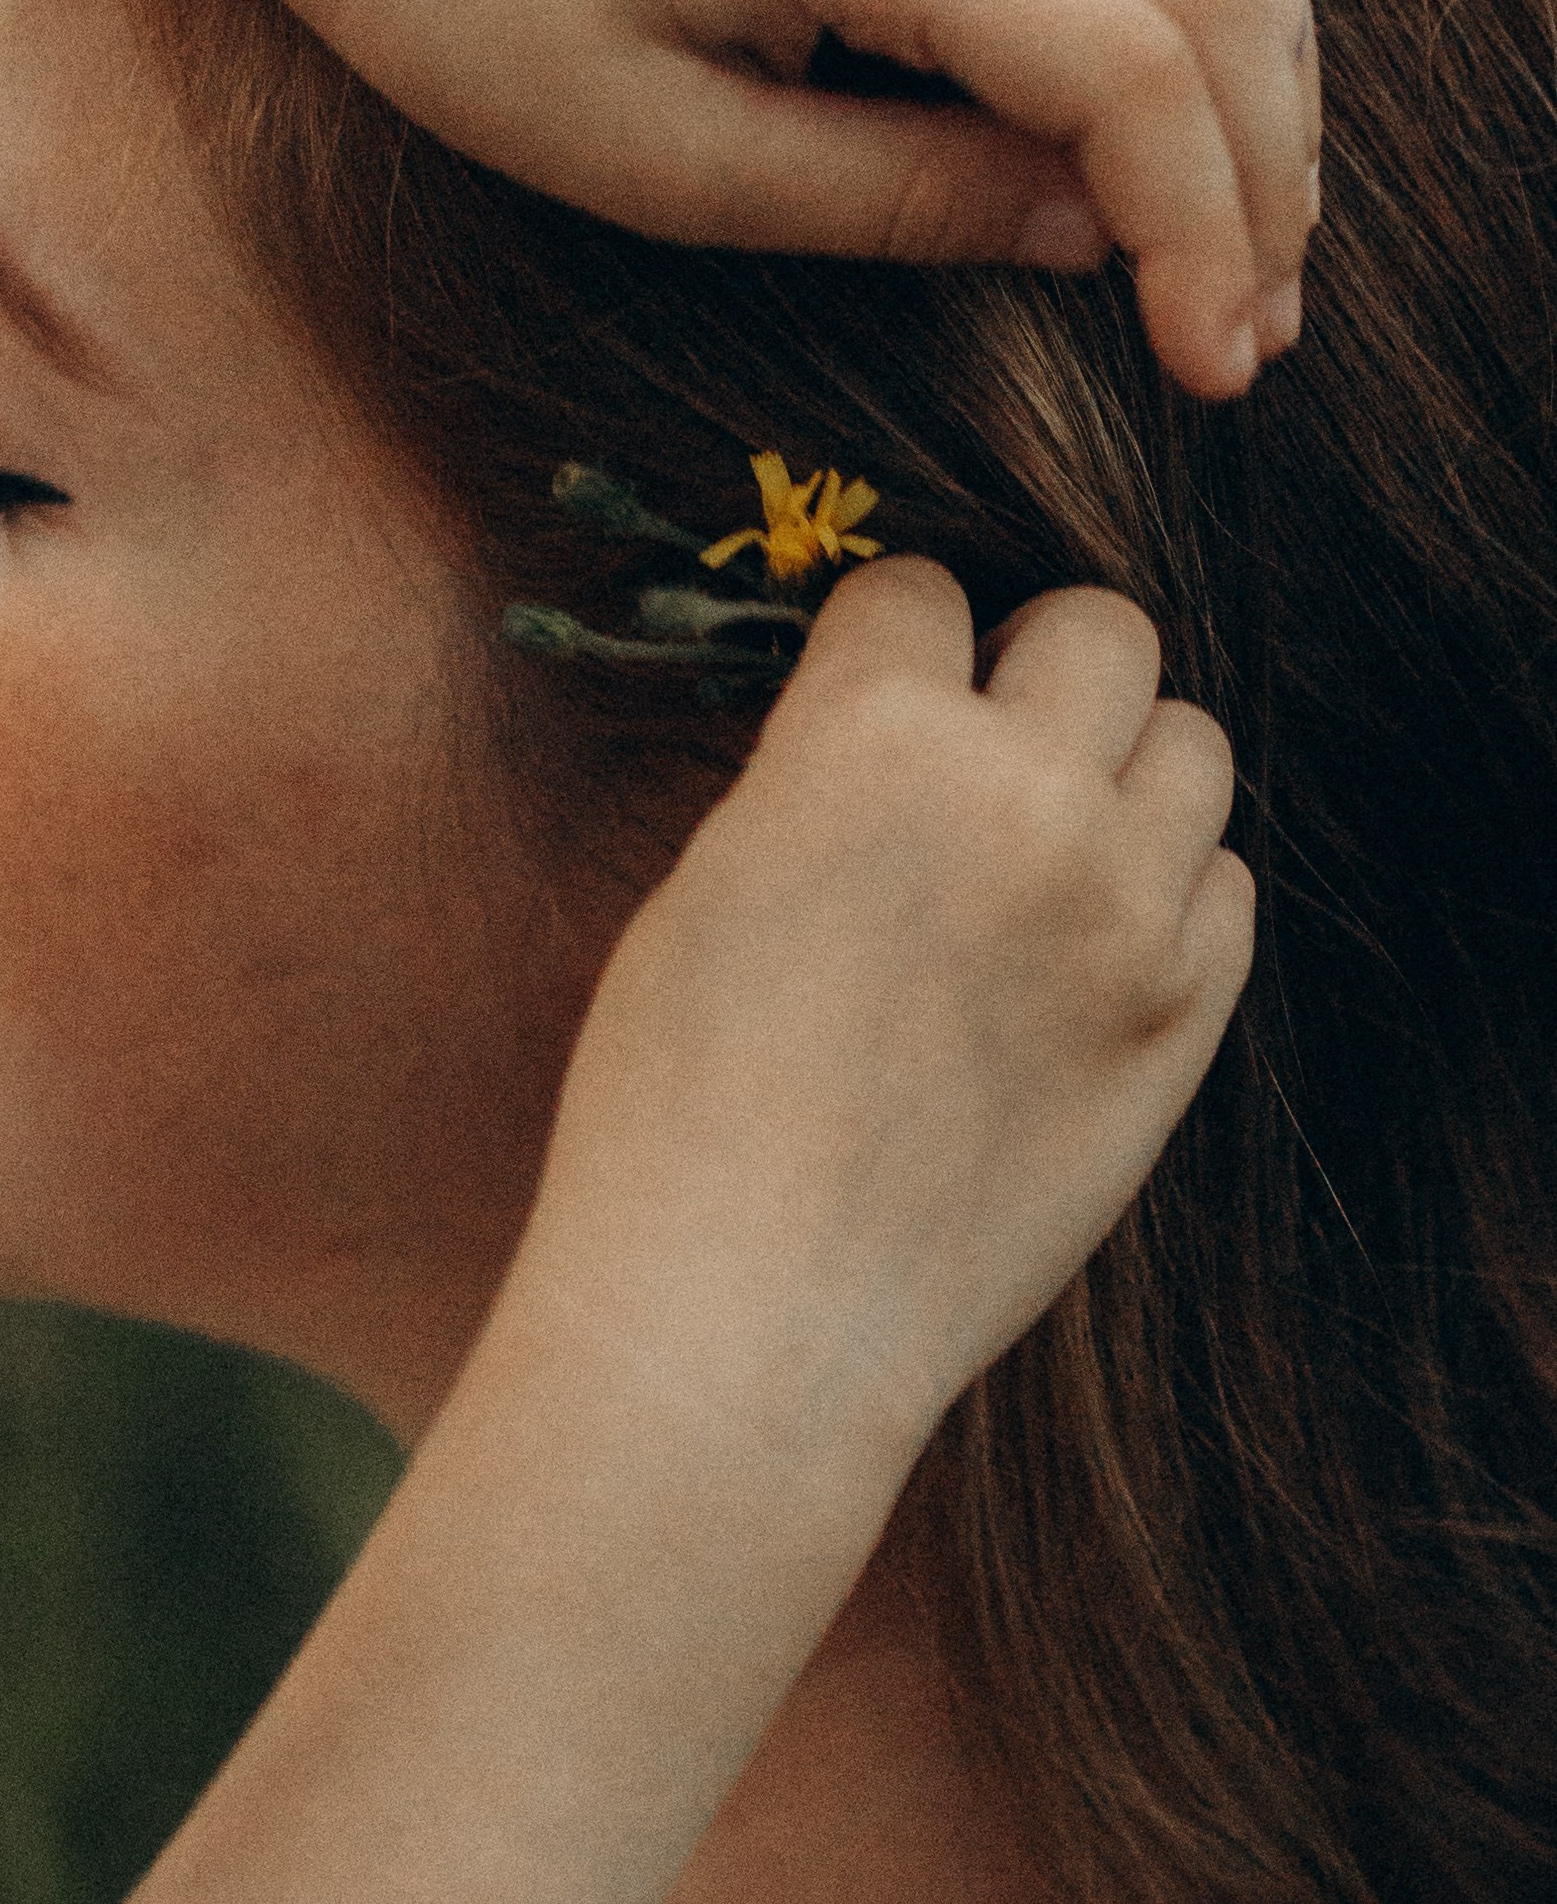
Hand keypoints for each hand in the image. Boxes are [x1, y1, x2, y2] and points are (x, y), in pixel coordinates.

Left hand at [294, 0, 1315, 401]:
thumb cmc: (471, 1)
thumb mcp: (662, 162)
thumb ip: (894, 196)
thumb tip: (1095, 234)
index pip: (1129, 59)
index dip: (1203, 226)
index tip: (1211, 372)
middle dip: (1264, 174)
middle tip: (1247, 344)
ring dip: (1263, 79)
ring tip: (1250, 248)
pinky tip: (1192, 112)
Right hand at [517, 557, 1252, 1484]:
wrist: (747, 1313)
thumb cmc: (676, 1102)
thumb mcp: (713, 877)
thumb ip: (827, 770)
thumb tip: (903, 719)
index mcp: (867, 737)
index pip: (921, 590)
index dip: (889, 637)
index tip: (876, 686)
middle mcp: (1020, 796)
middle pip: (1102, 629)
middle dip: (1036, 665)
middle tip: (985, 741)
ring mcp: (1123, 910)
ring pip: (1193, 746)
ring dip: (1122, 770)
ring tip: (1048, 842)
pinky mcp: (1181, 1021)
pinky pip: (1227, 890)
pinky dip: (1169, 893)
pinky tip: (1087, 944)